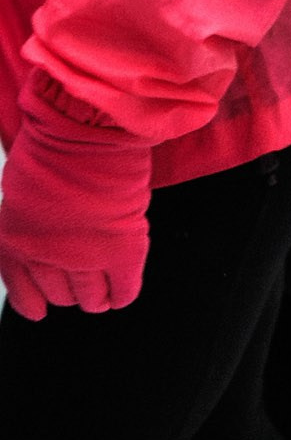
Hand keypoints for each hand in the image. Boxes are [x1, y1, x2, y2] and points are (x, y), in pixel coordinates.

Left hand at [0, 101, 153, 319]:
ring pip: (91, 296)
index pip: (22, 289)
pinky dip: (125, 291)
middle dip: (72, 293)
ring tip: (104, 294)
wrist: (84, 130)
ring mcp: (83, 256)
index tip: (41, 309)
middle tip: (83, 289)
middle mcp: (45, 256)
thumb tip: (52, 227)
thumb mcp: (27, 187)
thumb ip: (35, 217)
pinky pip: (124, 286)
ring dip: (97, 296)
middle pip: (60, 294)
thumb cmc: (56, 144)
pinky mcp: (120, 249)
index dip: (34, 302)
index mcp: (16, 242)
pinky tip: (124, 291)